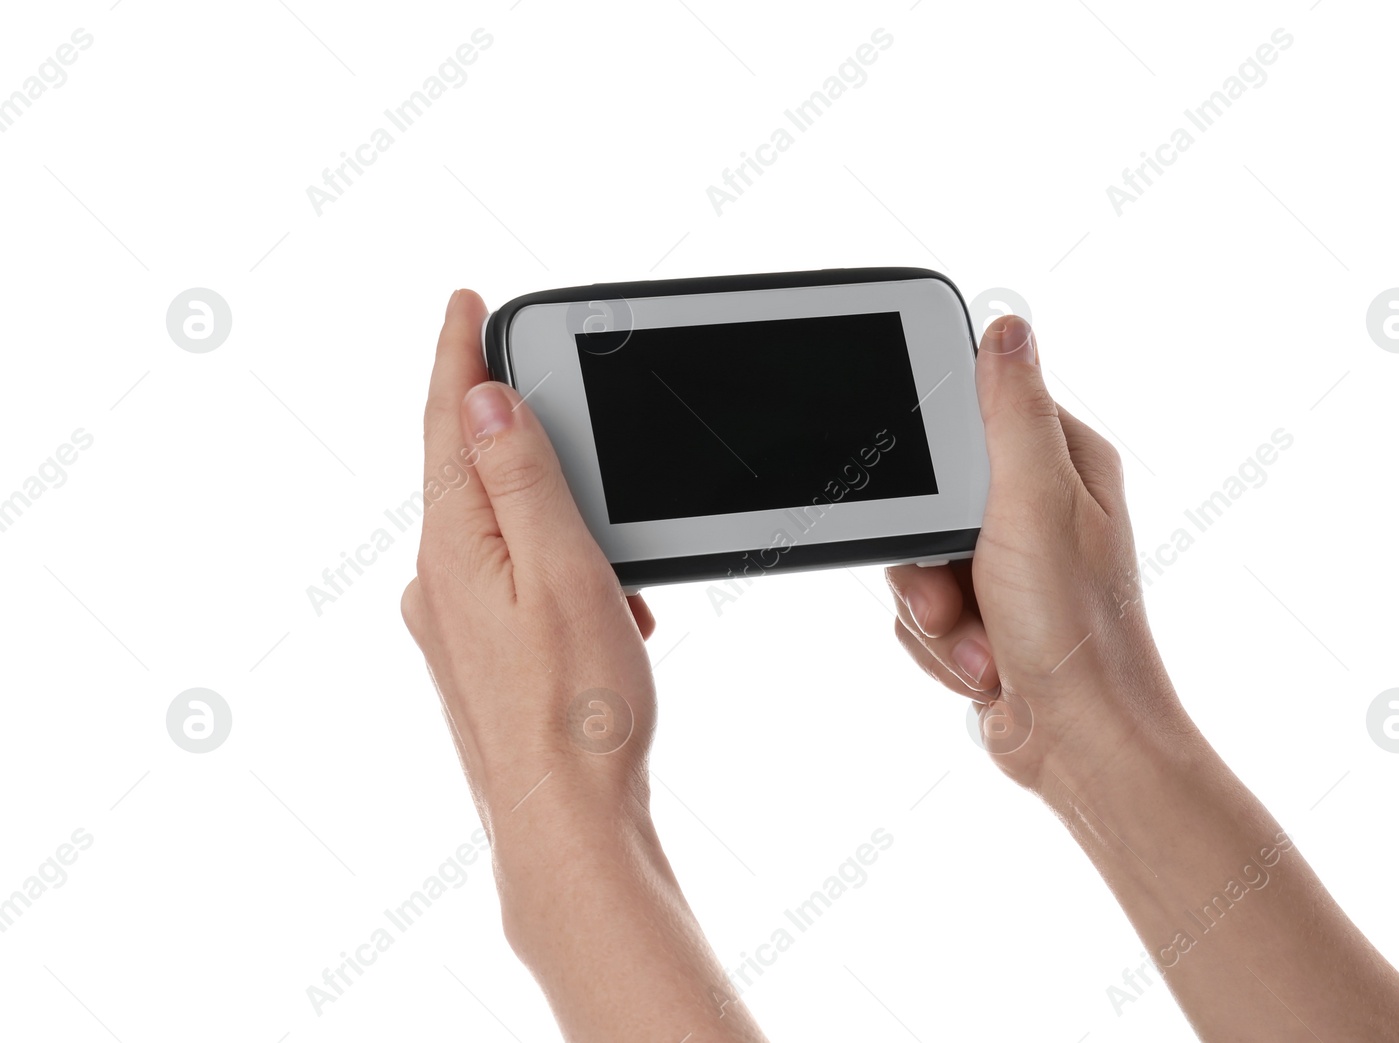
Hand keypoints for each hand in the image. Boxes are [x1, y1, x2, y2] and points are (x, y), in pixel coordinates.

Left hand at [400, 289, 658, 840]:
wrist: (567, 824)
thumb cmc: (579, 708)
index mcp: (453, 547)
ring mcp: (452, 624)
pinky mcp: (478, 657)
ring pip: (500, 528)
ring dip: (556, 514)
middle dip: (516, 427)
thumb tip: (484, 398)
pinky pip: (513, 580)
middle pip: (468, 468)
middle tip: (554, 386)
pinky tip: (609, 604)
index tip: (464, 298)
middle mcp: (437, 581)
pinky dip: (561, 568)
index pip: (448, 421)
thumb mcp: (560, 570)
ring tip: (615, 548)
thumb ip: (522, 480)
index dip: (457, 353)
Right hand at [885, 316, 1192, 793]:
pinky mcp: (982, 616)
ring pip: (913, 558)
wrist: (1079, 747)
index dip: (933, 451)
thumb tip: (1007, 324)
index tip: (928, 488)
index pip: (972, 413)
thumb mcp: (1037, 503)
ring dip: (933, 611)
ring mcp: (1007, 567)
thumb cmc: (1076, 632)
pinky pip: (918, 610)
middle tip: (954, 589)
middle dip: (927, 558)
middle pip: (926, 493)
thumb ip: (1011, 413)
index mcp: (1060, 464)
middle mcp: (1036, 510)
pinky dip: (938, 645)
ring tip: (981, 643)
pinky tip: (981, 668)